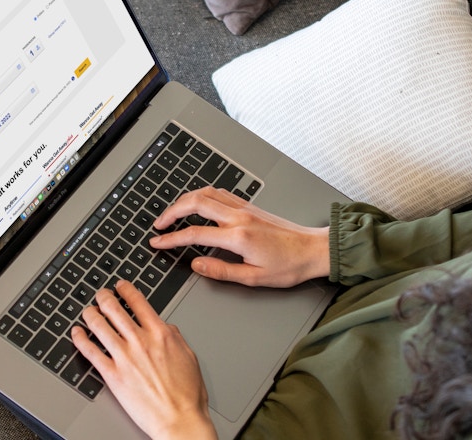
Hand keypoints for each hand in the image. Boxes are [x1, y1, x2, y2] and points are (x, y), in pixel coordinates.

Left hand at [72, 281, 216, 439]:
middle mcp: (141, 341)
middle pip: (115, 309)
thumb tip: (167, 328)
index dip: (126, 290)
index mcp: (161, 334)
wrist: (179, 419)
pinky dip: (80, 339)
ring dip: (90, 314)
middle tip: (100, 294)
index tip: (120, 286)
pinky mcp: (113, 375)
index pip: (138, 302)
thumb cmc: (187, 394)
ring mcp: (125, 357)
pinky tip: (76, 333)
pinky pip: (91, 352)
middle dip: (104, 297)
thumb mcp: (189, 356)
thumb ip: (176, 338)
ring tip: (87, 310)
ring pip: (100, 326)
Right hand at [151, 186, 329, 287]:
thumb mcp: (254, 278)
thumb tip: (196, 265)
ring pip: (208, 193)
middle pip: (196, 203)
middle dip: (172, 211)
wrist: (314, 250)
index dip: (172, 238)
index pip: (195, 234)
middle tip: (159, 224)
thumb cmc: (290, 266)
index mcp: (239, 236)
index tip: (157, 242)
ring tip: (173, 213)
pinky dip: (202, 196)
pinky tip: (197, 204)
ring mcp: (245, 208)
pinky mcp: (250, 206)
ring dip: (186, 200)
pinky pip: (220, 193)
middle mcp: (240, 217)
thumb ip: (221, 271)